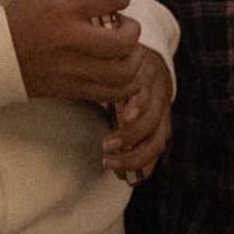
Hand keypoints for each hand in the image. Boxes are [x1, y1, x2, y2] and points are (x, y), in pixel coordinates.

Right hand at [5, 0, 141, 100]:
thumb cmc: (19, 19)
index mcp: (64, 10)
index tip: (116, 1)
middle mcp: (71, 41)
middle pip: (123, 41)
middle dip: (132, 30)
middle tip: (124, 27)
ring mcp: (73, 68)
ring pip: (123, 72)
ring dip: (134, 59)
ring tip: (126, 51)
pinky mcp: (72, 89)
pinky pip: (113, 93)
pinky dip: (127, 85)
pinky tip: (124, 72)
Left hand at [103, 45, 172, 180]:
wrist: (150, 63)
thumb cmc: (121, 62)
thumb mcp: (113, 57)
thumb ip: (99, 69)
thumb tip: (71, 79)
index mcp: (147, 75)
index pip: (147, 92)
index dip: (137, 105)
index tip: (122, 116)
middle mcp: (159, 96)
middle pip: (153, 120)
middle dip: (130, 136)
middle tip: (105, 146)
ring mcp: (163, 116)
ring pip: (157, 141)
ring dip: (135, 157)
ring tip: (109, 163)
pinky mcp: (162, 129)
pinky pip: (156, 151)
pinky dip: (143, 166)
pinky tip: (124, 176)